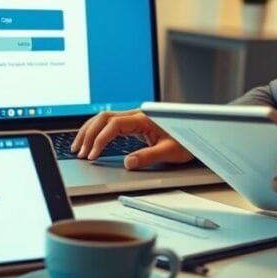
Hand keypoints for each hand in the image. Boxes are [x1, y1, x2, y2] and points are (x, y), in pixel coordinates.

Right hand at [70, 110, 192, 169]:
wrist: (197, 133)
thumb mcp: (169, 152)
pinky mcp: (134, 124)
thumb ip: (149, 156)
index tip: (93, 154)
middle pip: (104, 118)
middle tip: (80, 152)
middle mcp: (137, 115)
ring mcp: (134, 118)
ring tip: (79, 147)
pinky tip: (91, 142)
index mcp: (144, 119)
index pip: (114, 124)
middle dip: (88, 134)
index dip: (100, 139)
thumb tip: (128, 162)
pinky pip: (110, 123)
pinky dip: (97, 131)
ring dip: (90, 131)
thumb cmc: (186, 141)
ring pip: (104, 118)